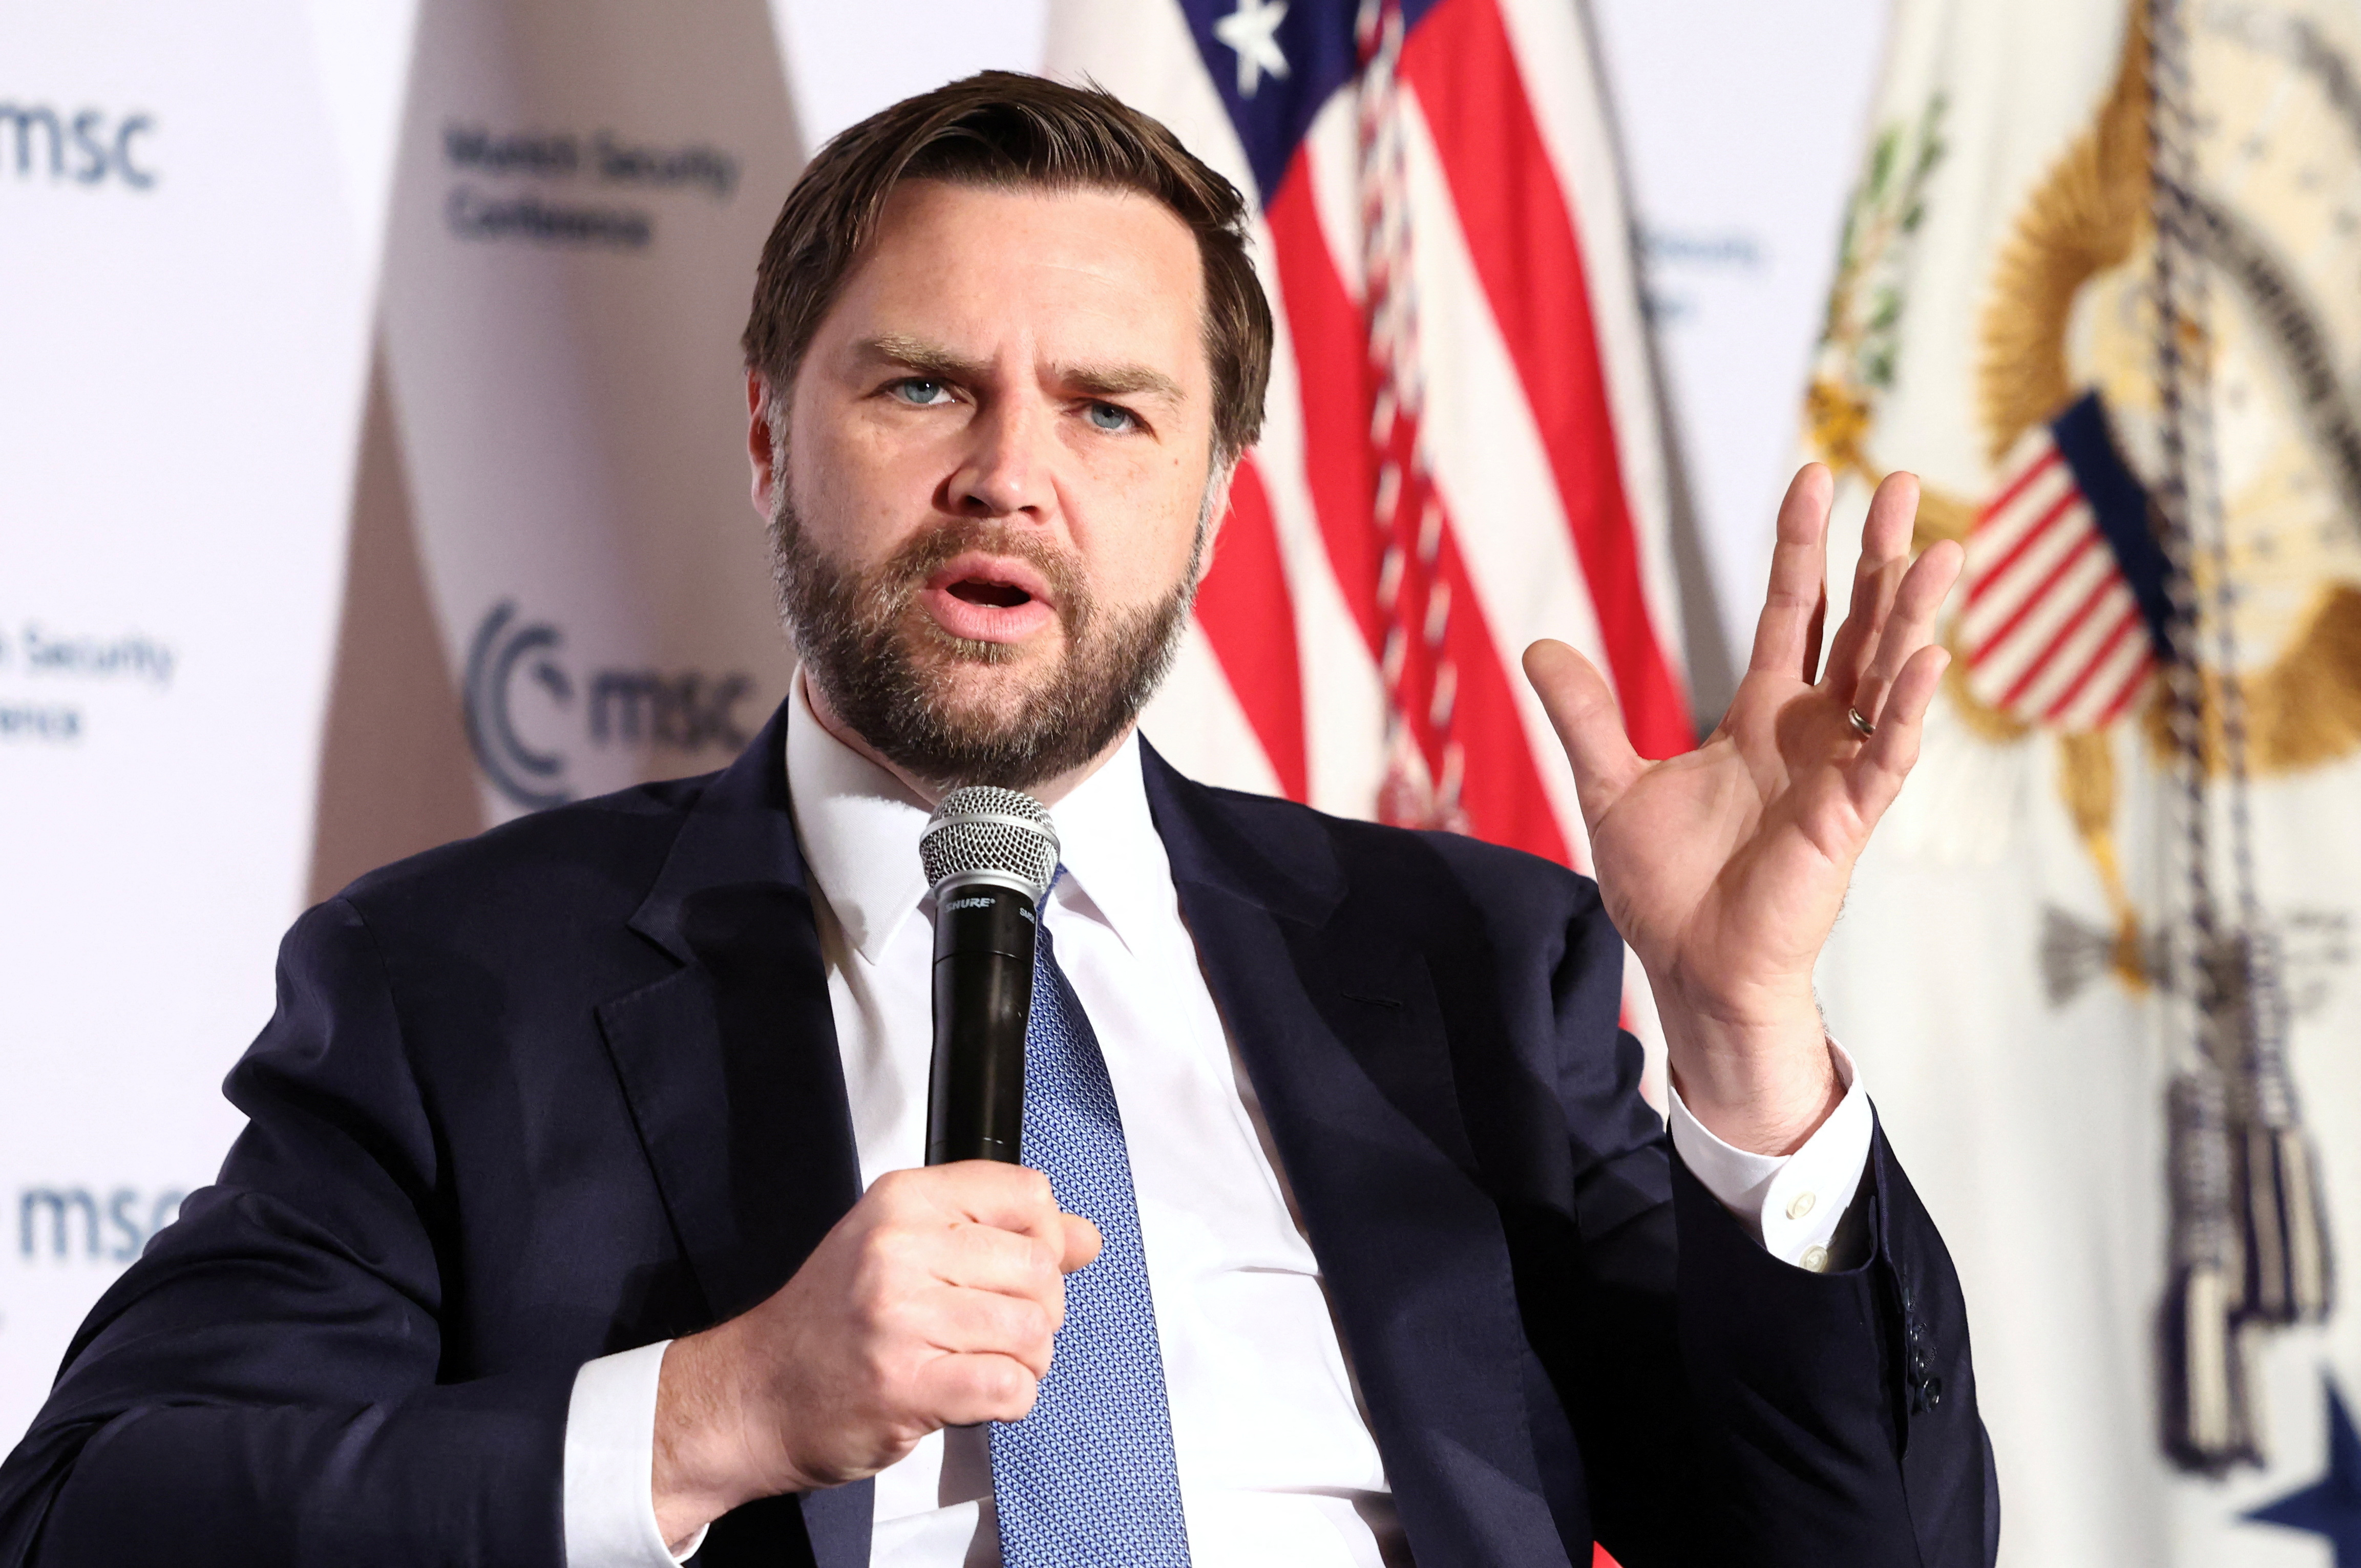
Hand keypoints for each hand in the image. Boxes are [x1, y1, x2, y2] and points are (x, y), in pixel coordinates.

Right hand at [650, 1163, 1101, 1547]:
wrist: (754, 1394)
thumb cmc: (832, 1320)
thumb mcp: (905, 1247)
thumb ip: (999, 1232)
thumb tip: (1086, 1236)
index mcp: (903, 1201)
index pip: (1028, 1194)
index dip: (1046, 1238)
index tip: (1018, 1269)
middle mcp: (899, 1249)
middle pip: (1040, 1268)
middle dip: (1039, 1311)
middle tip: (994, 1330)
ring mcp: (900, 1318)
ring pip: (1033, 1331)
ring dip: (1025, 1360)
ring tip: (981, 1363)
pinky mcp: (905, 1386)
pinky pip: (1010, 1386)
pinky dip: (1011, 1399)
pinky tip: (975, 1395)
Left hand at [1523, 467, 1960, 1153]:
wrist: (1687, 967)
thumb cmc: (1665, 888)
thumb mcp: (1611, 786)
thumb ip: (1584, 716)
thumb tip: (1537, 645)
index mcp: (1761, 717)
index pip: (1792, 613)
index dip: (1803, 549)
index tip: (1815, 477)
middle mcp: (1809, 733)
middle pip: (1856, 625)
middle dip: (1880, 556)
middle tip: (1908, 481)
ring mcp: (1836, 772)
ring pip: (1886, 676)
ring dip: (1913, 615)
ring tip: (1944, 547)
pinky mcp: (1847, 820)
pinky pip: (1887, 755)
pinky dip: (1908, 710)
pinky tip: (1929, 659)